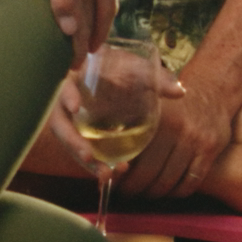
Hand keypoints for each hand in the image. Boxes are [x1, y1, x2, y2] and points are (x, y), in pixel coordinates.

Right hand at [45, 64, 186, 173]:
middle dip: (73, 142)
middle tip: (89, 157)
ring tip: (105, 175)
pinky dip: (96, 162)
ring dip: (86, 161)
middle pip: (61, 124)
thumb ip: (156, 78)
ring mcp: (71, 120)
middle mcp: (68, 100)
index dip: (67, 95)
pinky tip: (115, 172)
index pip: (64, 85)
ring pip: (70, 142)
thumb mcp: (136, 68)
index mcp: (77, 78)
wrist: (110, 71)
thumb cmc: (119, 66)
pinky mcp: (79, 134)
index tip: (75, 106)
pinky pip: (83, 150)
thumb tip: (180, 92)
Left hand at [112, 72, 241, 200]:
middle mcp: (174, 127)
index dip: (119, 173)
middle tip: (128, 192)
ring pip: (168, 182)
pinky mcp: (210, 149)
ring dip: (154, 193)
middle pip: (148, 174)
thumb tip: (109, 159)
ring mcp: (194, 140)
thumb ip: (132, 127)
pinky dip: (177, 192)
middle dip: (134, 189)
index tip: (113, 181)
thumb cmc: (173, 104)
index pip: (130, 155)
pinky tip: (170, 189)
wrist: (211, 90)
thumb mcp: (151, 106)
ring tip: (147, 192)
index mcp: (153, 117)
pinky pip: (191, 182)